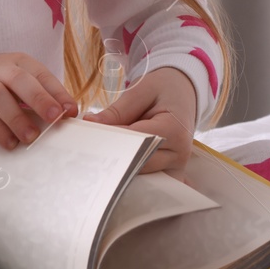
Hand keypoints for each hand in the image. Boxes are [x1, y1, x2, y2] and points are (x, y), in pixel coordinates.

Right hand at [0, 51, 79, 150]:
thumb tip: (65, 114)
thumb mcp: (16, 81)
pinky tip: (8, 142)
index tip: (71, 110)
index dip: (57, 92)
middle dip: (39, 99)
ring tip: (30, 137)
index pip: (40, 74)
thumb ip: (37, 93)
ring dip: (16, 117)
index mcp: (17, 62)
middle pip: (19, 80)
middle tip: (54, 118)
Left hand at [83, 66, 197, 172]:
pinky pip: (147, 180)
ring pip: (140, 176)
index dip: (111, 140)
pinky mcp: (169, 173)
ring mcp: (176, 167)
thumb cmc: (163, 89)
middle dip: (112, 156)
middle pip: (138, 164)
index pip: (136, 141)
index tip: (87, 138)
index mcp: (174, 130)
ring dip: (119, 167)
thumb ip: (117, 110)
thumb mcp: (141, 91)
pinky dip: (129, 173)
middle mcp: (179, 154)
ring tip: (98, 156)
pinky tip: (113, 165)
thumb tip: (90, 124)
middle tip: (86, 151)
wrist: (183, 93)